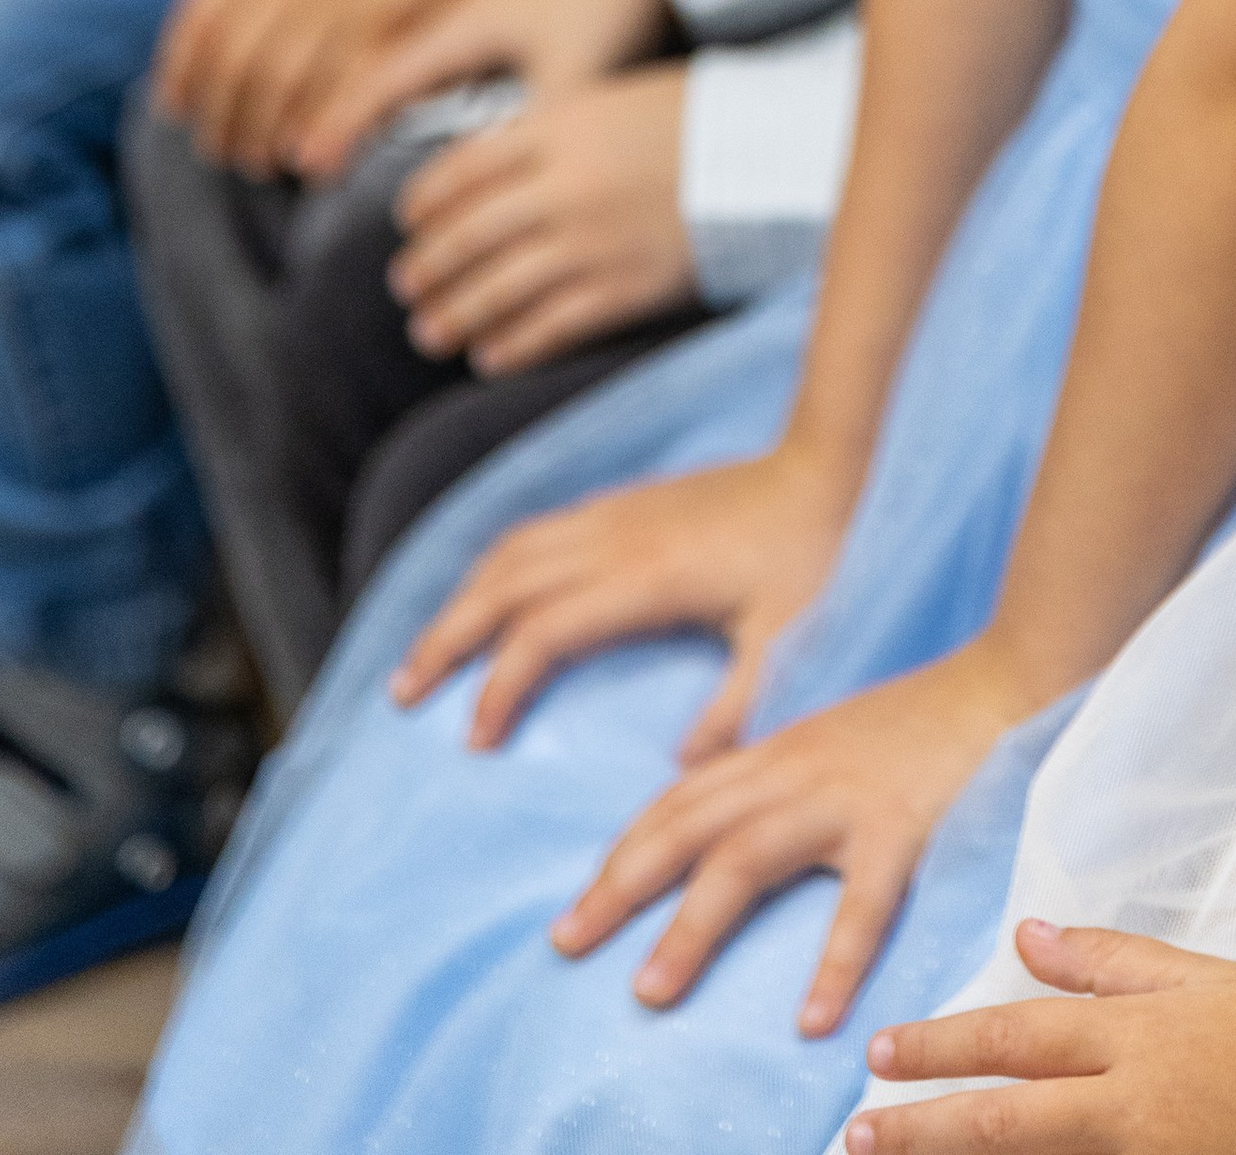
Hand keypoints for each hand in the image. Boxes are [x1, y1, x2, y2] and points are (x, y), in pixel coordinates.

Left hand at [152, 0, 493, 176]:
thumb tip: (223, 24)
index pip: (197, 21)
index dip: (179, 73)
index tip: (174, 108)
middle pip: (231, 63)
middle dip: (217, 118)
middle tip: (217, 152)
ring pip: (275, 85)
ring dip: (258, 133)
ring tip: (258, 161)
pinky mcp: (383, 20)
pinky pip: (332, 88)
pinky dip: (312, 128)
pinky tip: (305, 153)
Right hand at [296, 0, 673, 181]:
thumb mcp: (573, 71)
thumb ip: (529, 131)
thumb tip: (497, 196)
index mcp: (457, 24)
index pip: (374, 80)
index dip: (337, 125)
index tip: (303, 168)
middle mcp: (448, 9)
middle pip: (367, 63)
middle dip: (328, 109)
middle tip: (293, 161)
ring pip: (391, 50)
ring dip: (358, 91)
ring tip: (325, 137)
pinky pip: (420, 40)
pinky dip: (395, 74)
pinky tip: (400, 102)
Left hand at [389, 66, 693, 374]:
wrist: (773, 151)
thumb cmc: (698, 115)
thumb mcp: (613, 99)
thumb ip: (552, 129)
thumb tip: (496, 171)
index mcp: (556, 127)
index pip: (459, 171)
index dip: (422, 203)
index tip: (409, 222)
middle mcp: (562, 187)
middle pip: (466, 236)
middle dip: (426, 268)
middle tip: (407, 286)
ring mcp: (590, 243)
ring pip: (495, 290)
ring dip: (453, 316)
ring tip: (432, 331)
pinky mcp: (622, 290)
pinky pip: (546, 328)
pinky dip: (509, 346)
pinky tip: (489, 356)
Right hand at [394, 433, 853, 748]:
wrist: (832, 461)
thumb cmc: (817, 552)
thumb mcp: (789, 638)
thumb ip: (739, 706)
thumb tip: (686, 773)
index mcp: (645, 578)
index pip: (542, 633)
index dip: (499, 686)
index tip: (474, 738)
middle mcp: (615, 537)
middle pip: (500, 584)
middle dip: (445, 639)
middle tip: (403, 695)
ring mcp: (617, 511)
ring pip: (510, 549)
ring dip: (460, 599)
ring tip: (426, 654)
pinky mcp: (627, 500)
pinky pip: (538, 529)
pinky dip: (494, 566)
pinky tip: (488, 597)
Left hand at [554, 638, 1036, 1030]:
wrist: (1010, 676)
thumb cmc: (924, 720)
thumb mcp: (833, 738)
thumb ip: (777, 777)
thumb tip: (722, 820)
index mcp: (779, 752)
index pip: (679, 803)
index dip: (622, 855)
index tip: (574, 912)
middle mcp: (796, 770)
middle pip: (688, 827)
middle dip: (620, 886)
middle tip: (566, 945)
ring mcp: (846, 796)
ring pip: (746, 860)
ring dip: (691, 928)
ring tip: (648, 993)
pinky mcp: (902, 825)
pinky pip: (861, 902)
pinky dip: (833, 962)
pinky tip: (810, 1021)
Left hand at [854, 921, 1235, 1151]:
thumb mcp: (1200, 979)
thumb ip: (1109, 959)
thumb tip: (1026, 935)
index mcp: (1135, 1038)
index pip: (1015, 1038)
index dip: (941, 1044)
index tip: (879, 1051)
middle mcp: (1128, 1108)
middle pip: (1004, 1117)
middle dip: (920, 1124)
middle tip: (856, 1130)